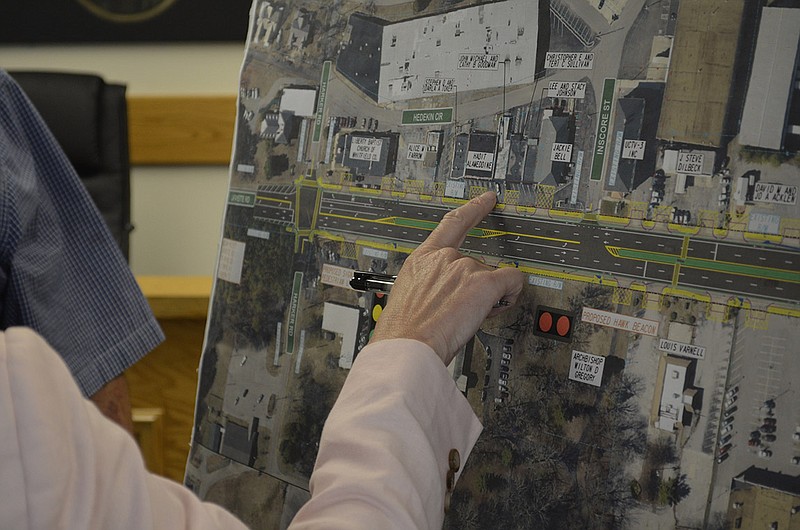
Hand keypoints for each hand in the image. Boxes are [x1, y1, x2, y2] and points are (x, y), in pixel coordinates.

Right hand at [371, 191, 523, 364]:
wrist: (408, 345)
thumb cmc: (403, 332)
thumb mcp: (408, 297)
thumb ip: (428, 286)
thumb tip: (442, 296)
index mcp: (422, 258)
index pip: (452, 224)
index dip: (474, 209)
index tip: (487, 199)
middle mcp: (444, 258)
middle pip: (475, 263)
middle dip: (476, 286)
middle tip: (464, 310)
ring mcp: (464, 268)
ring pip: (491, 278)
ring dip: (488, 296)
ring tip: (469, 318)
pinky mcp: (483, 283)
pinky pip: (512, 280)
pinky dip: (512, 292)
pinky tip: (499, 305)